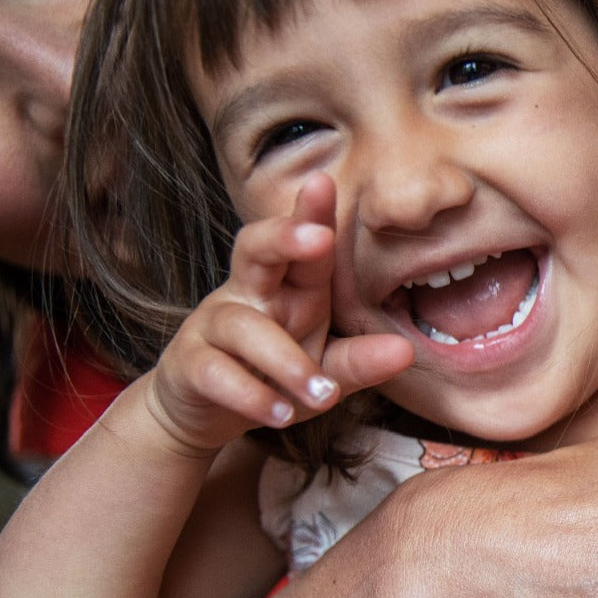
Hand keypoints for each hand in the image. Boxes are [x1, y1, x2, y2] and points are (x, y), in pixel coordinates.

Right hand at [146, 173, 412, 453]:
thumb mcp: (322, 367)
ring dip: (287, 361)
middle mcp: (249, 295)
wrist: (203, 412)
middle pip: (255, 249)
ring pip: (245, 328)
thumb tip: (406, 351)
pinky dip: (251, 395)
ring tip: (323, 395)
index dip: (312, 213)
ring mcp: (214, 326)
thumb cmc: (271, 375)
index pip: (302, 243)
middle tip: (320, 238)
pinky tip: (280, 415)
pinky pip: (217, 373)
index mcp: (288, 287)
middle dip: (285, 238)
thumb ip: (360, 360)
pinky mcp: (190, 364)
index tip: (325, 182)